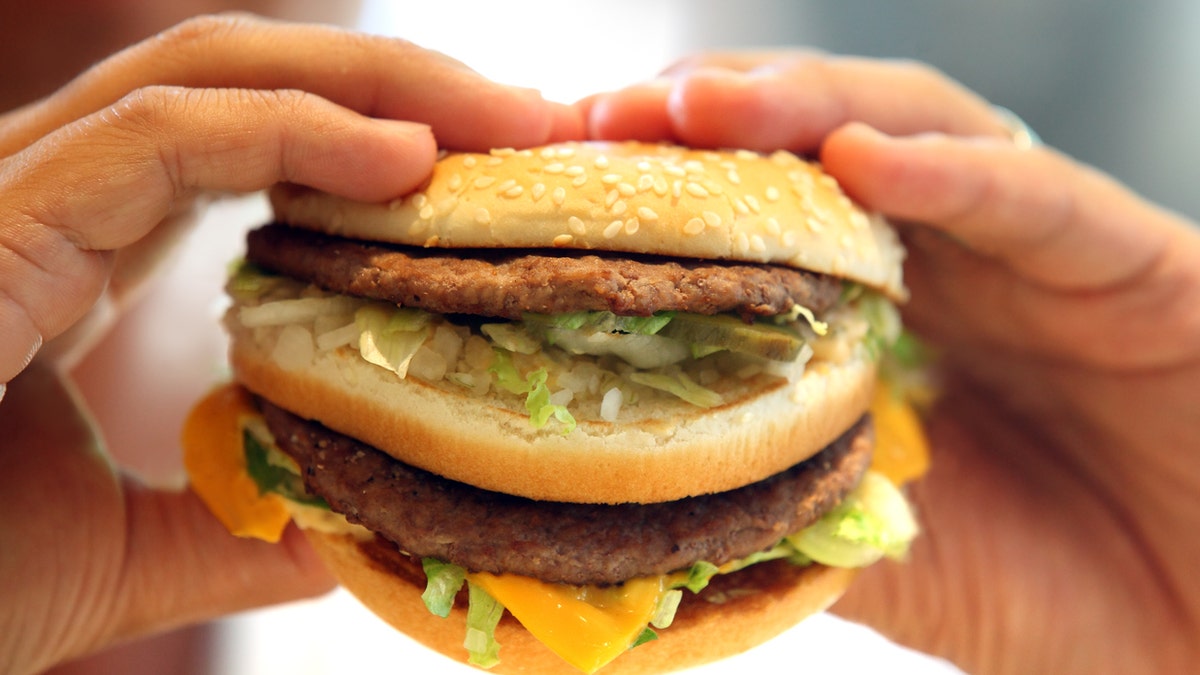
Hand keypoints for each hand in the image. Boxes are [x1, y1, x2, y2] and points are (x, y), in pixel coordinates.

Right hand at [0, 14, 583, 673]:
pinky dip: (289, 130)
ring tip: (509, 125)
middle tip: (543, 122)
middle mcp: (57, 194)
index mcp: (88, 244)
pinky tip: (405, 162)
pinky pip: (156, 136)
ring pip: (212, 74)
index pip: (258, 142)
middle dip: (406, 84)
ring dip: (376, 85)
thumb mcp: (125, 556)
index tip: (508, 171)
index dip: (385, 139)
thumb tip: (356, 528)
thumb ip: (239, 526)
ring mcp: (15, 191)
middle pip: (254, 81)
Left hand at [587, 51, 1199, 674]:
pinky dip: (953, 172)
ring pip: (915, 130)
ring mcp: (1033, 249)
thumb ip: (793, 507)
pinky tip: (866, 156)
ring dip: (802, 106)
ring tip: (697, 107)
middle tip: (600, 119)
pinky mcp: (1131, 263)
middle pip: (817, 146)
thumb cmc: (1055, 585)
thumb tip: (652, 508)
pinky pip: (1039, 199)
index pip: (761, 220)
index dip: (664, 195)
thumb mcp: (887, 549)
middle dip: (709, 123)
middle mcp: (948, 258)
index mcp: (882, 313)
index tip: (556, 190)